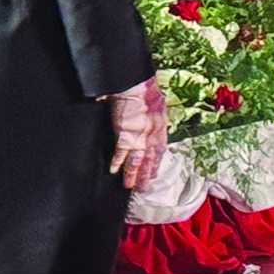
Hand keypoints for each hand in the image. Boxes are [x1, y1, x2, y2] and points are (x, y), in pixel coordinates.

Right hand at [105, 74, 167, 190]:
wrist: (136, 85)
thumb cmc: (146, 89)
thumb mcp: (158, 103)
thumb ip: (154, 116)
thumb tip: (151, 122)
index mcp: (160, 127)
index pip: (159, 151)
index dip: (156, 163)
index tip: (153, 173)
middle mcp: (152, 136)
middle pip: (149, 160)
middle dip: (145, 175)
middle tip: (143, 188)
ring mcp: (138, 138)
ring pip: (135, 162)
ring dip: (131, 175)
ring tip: (128, 185)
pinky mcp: (124, 136)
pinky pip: (120, 154)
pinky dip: (116, 163)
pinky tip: (113, 170)